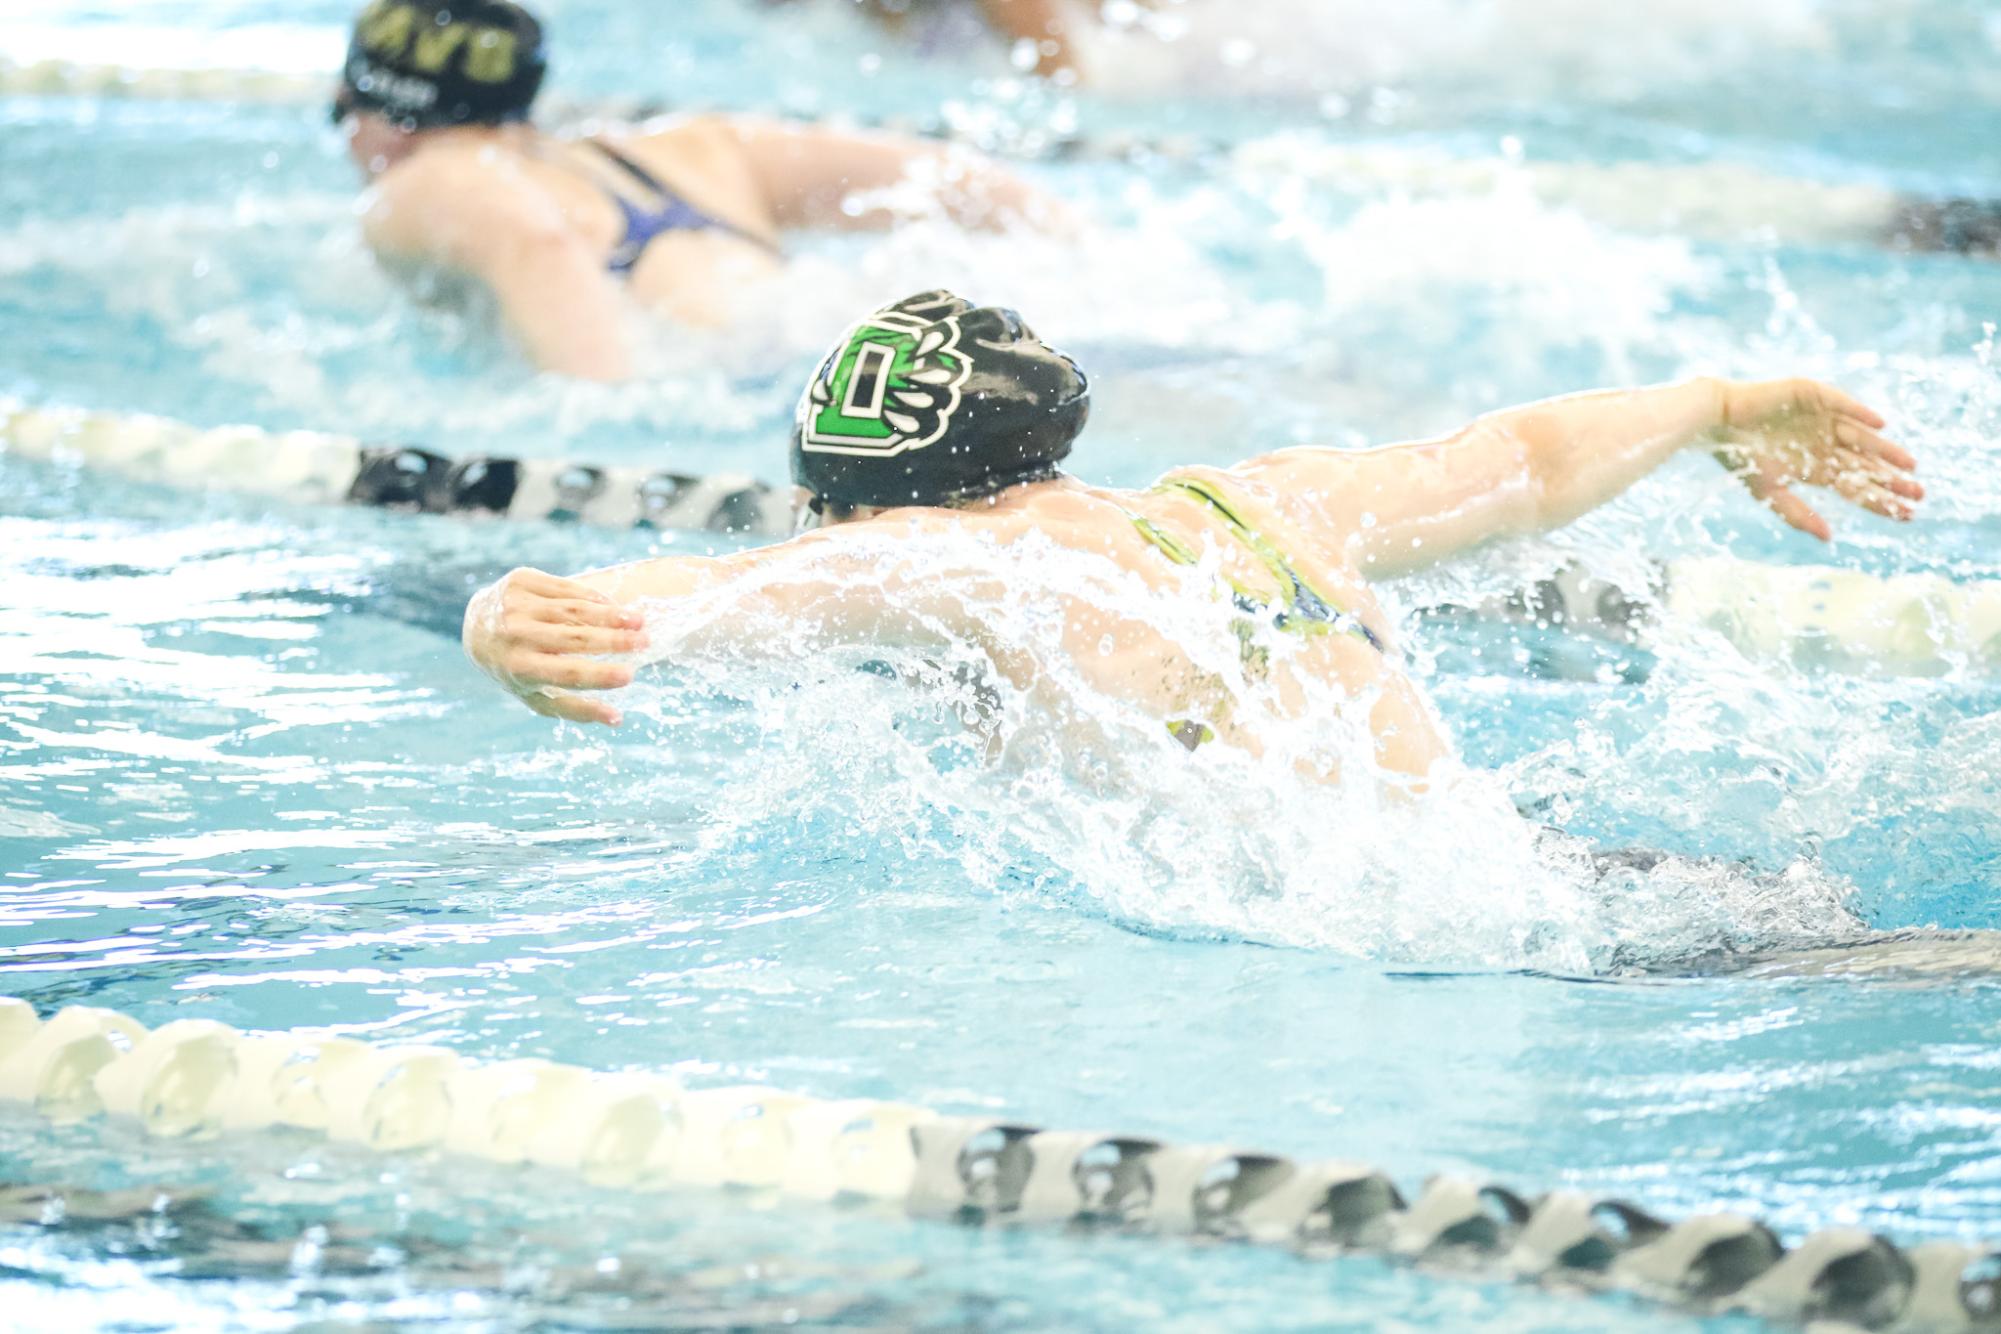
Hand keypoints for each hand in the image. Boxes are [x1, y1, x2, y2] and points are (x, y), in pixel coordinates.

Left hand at [462, 568, 648, 726]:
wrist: (476, 627)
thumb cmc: (518, 669)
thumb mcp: (537, 695)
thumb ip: (577, 709)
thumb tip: (618, 719)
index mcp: (518, 668)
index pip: (567, 673)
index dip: (600, 676)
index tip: (630, 676)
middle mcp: (515, 635)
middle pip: (574, 638)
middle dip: (614, 640)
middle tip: (646, 642)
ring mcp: (516, 604)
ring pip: (573, 610)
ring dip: (611, 615)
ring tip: (639, 621)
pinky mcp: (521, 580)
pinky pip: (566, 588)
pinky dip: (594, 598)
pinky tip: (615, 607)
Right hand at [1711, 378, 1921, 540]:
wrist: (1716, 422)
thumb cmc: (1739, 458)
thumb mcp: (1770, 492)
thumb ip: (1798, 514)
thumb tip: (1830, 538)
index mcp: (1816, 467)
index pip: (1856, 486)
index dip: (1881, 500)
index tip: (1908, 514)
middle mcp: (1825, 443)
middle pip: (1866, 464)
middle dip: (1892, 479)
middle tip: (1919, 493)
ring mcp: (1821, 419)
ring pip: (1862, 436)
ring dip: (1885, 449)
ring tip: (1910, 465)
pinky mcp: (1812, 395)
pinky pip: (1842, 404)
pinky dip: (1860, 412)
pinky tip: (1880, 424)